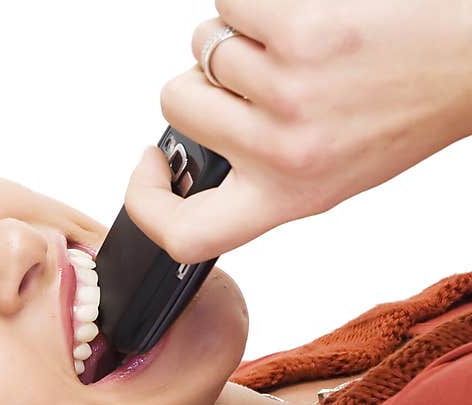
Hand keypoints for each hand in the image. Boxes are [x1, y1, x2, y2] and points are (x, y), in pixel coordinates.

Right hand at [124, 0, 471, 263]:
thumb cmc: (407, 109)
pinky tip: (298, 15)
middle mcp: (283, 151)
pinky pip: (230, 2)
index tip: (150, 166)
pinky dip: (252, 2)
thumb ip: (255, 176)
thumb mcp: (327, 173)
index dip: (145, 202)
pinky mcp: (299, 28)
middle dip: (202, 79)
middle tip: (254, 77)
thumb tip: (191, 147)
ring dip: (237, 36)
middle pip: (175, 101)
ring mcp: (288, 90)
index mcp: (286, 195)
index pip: (185, 234)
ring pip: (203, 45)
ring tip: (294, 43)